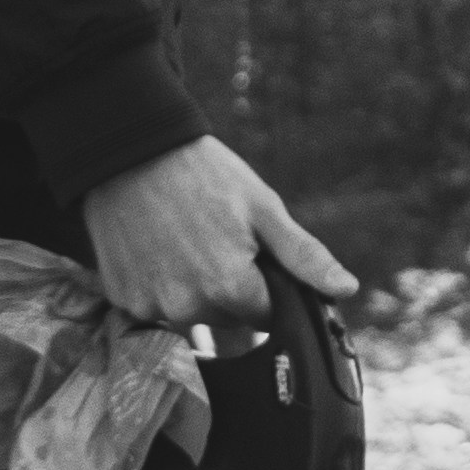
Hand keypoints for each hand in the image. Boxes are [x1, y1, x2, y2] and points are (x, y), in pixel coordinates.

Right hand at [80, 137, 353, 333]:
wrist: (129, 151)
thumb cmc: (203, 174)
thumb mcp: (263, 208)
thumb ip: (305, 257)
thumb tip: (347, 290)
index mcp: (229, 287)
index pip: (267, 316)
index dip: (265, 284)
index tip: (251, 253)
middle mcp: (188, 307)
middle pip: (228, 318)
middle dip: (230, 287)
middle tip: (214, 238)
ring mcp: (150, 306)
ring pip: (191, 314)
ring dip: (194, 289)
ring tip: (182, 240)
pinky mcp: (122, 299)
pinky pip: (154, 307)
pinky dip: (159, 285)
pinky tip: (157, 249)